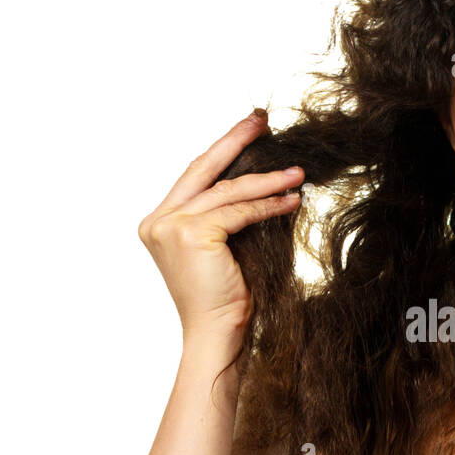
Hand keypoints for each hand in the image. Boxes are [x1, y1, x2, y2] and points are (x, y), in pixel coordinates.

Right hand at [136, 108, 303, 340]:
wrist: (217, 334)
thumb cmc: (225, 298)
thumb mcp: (224, 246)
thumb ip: (229, 214)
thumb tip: (265, 179)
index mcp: (159, 222)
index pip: (196, 177)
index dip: (223, 150)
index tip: (248, 129)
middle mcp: (158, 221)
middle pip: (203, 169)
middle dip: (236, 141)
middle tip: (261, 120)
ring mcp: (169, 227)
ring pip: (227, 191)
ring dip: (267, 180)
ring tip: (297, 173)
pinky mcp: (190, 234)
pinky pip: (239, 212)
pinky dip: (268, 205)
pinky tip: (291, 200)